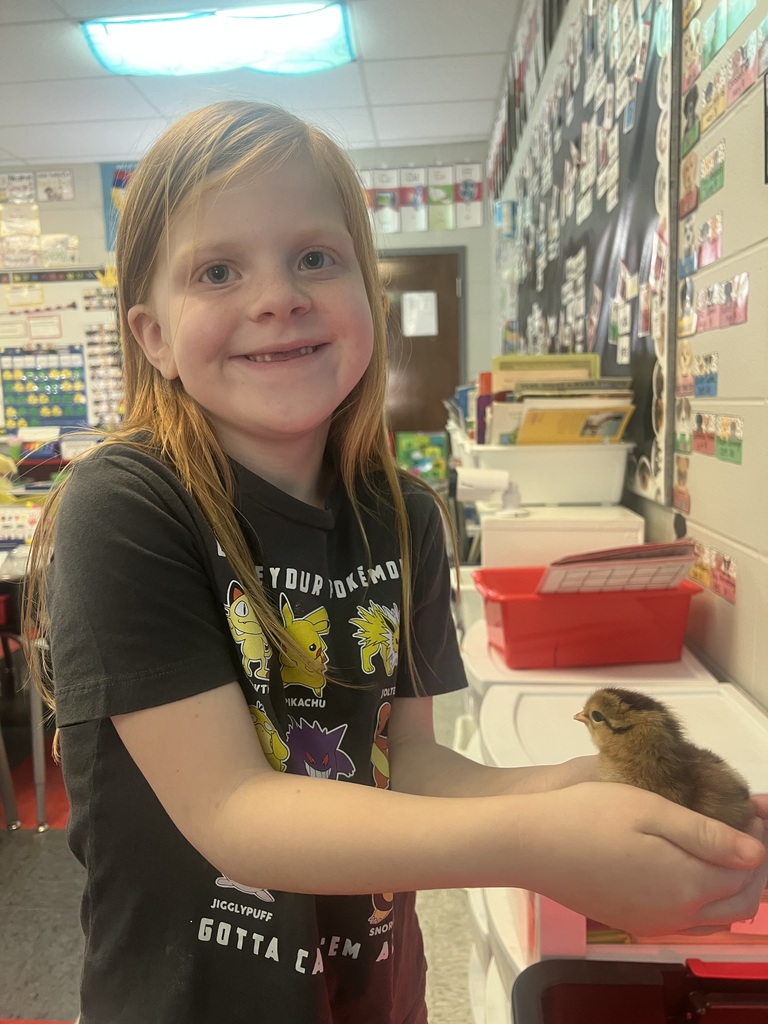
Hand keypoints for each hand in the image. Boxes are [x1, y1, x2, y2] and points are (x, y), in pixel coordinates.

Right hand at [516, 782, 766, 936]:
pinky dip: (705, 897)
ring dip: (732, 884)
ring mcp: (652, 923)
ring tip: (727, 845)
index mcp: (685, 885)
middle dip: (754, 868)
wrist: (529, 844)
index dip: (759, 841)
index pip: (747, 872)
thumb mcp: (650, 809)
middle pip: (739, 902)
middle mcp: (675, 914)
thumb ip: (707, 834)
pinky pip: (687, 919)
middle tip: (749, 826)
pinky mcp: (631, 921)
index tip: (757, 809)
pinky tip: (692, 867)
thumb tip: (756, 853)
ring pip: (715, 916)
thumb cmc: (586, 816)